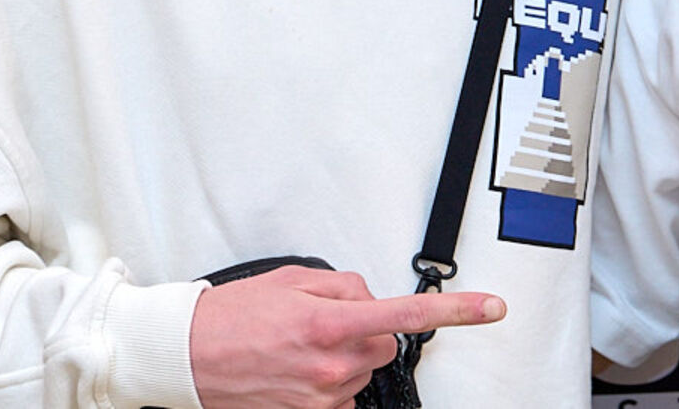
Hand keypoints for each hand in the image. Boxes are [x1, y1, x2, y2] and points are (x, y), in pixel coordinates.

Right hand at [190, 263, 504, 408]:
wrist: (186, 357)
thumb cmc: (232, 317)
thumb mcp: (293, 281)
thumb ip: (344, 287)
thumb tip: (371, 298)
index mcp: (330, 325)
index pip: (408, 316)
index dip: (459, 311)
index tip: (493, 308)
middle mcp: (331, 366)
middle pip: (384, 344)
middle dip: (366, 330)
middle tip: (322, 323)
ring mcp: (321, 398)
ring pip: (362, 370)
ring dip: (343, 357)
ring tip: (296, 347)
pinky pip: (341, 396)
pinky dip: (328, 382)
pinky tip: (295, 371)